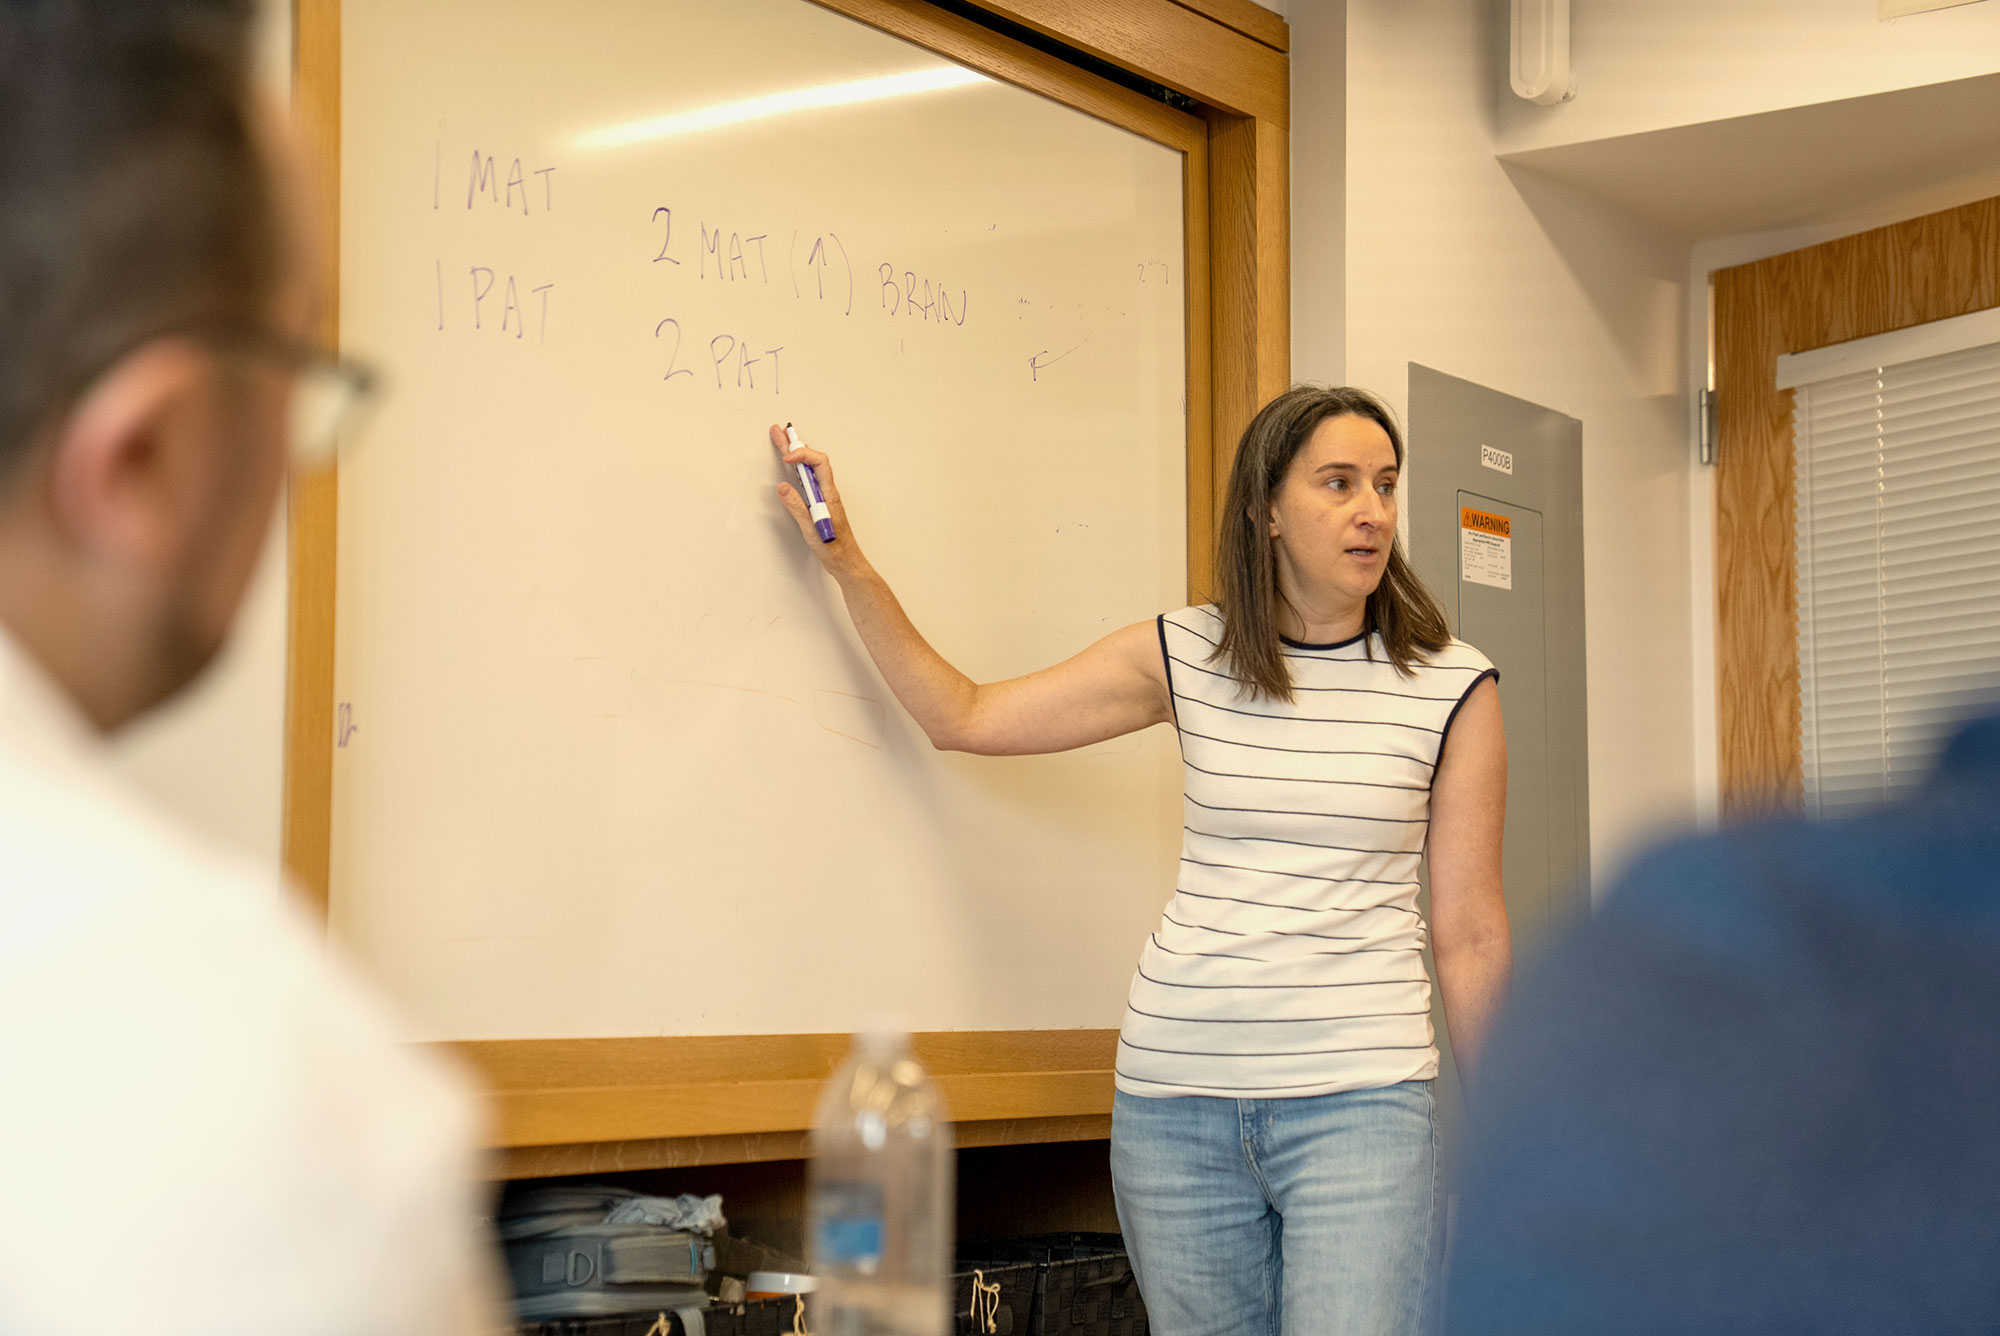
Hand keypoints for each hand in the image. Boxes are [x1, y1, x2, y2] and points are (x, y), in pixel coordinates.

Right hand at [770, 423, 865, 577]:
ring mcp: (823, 496)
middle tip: (779, 432)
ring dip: (796, 454)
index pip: (818, 463)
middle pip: (811, 461)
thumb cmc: (834, 548)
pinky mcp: (819, 503)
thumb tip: (784, 488)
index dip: (803, 454)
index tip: (787, 457)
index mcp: (828, 494)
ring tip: (783, 440)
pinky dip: (798, 468)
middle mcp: (827, 492)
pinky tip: (792, 465)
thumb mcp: (811, 528)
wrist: (845, 561)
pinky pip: (808, 479)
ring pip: (809, 469)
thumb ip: (797, 507)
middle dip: (794, 445)